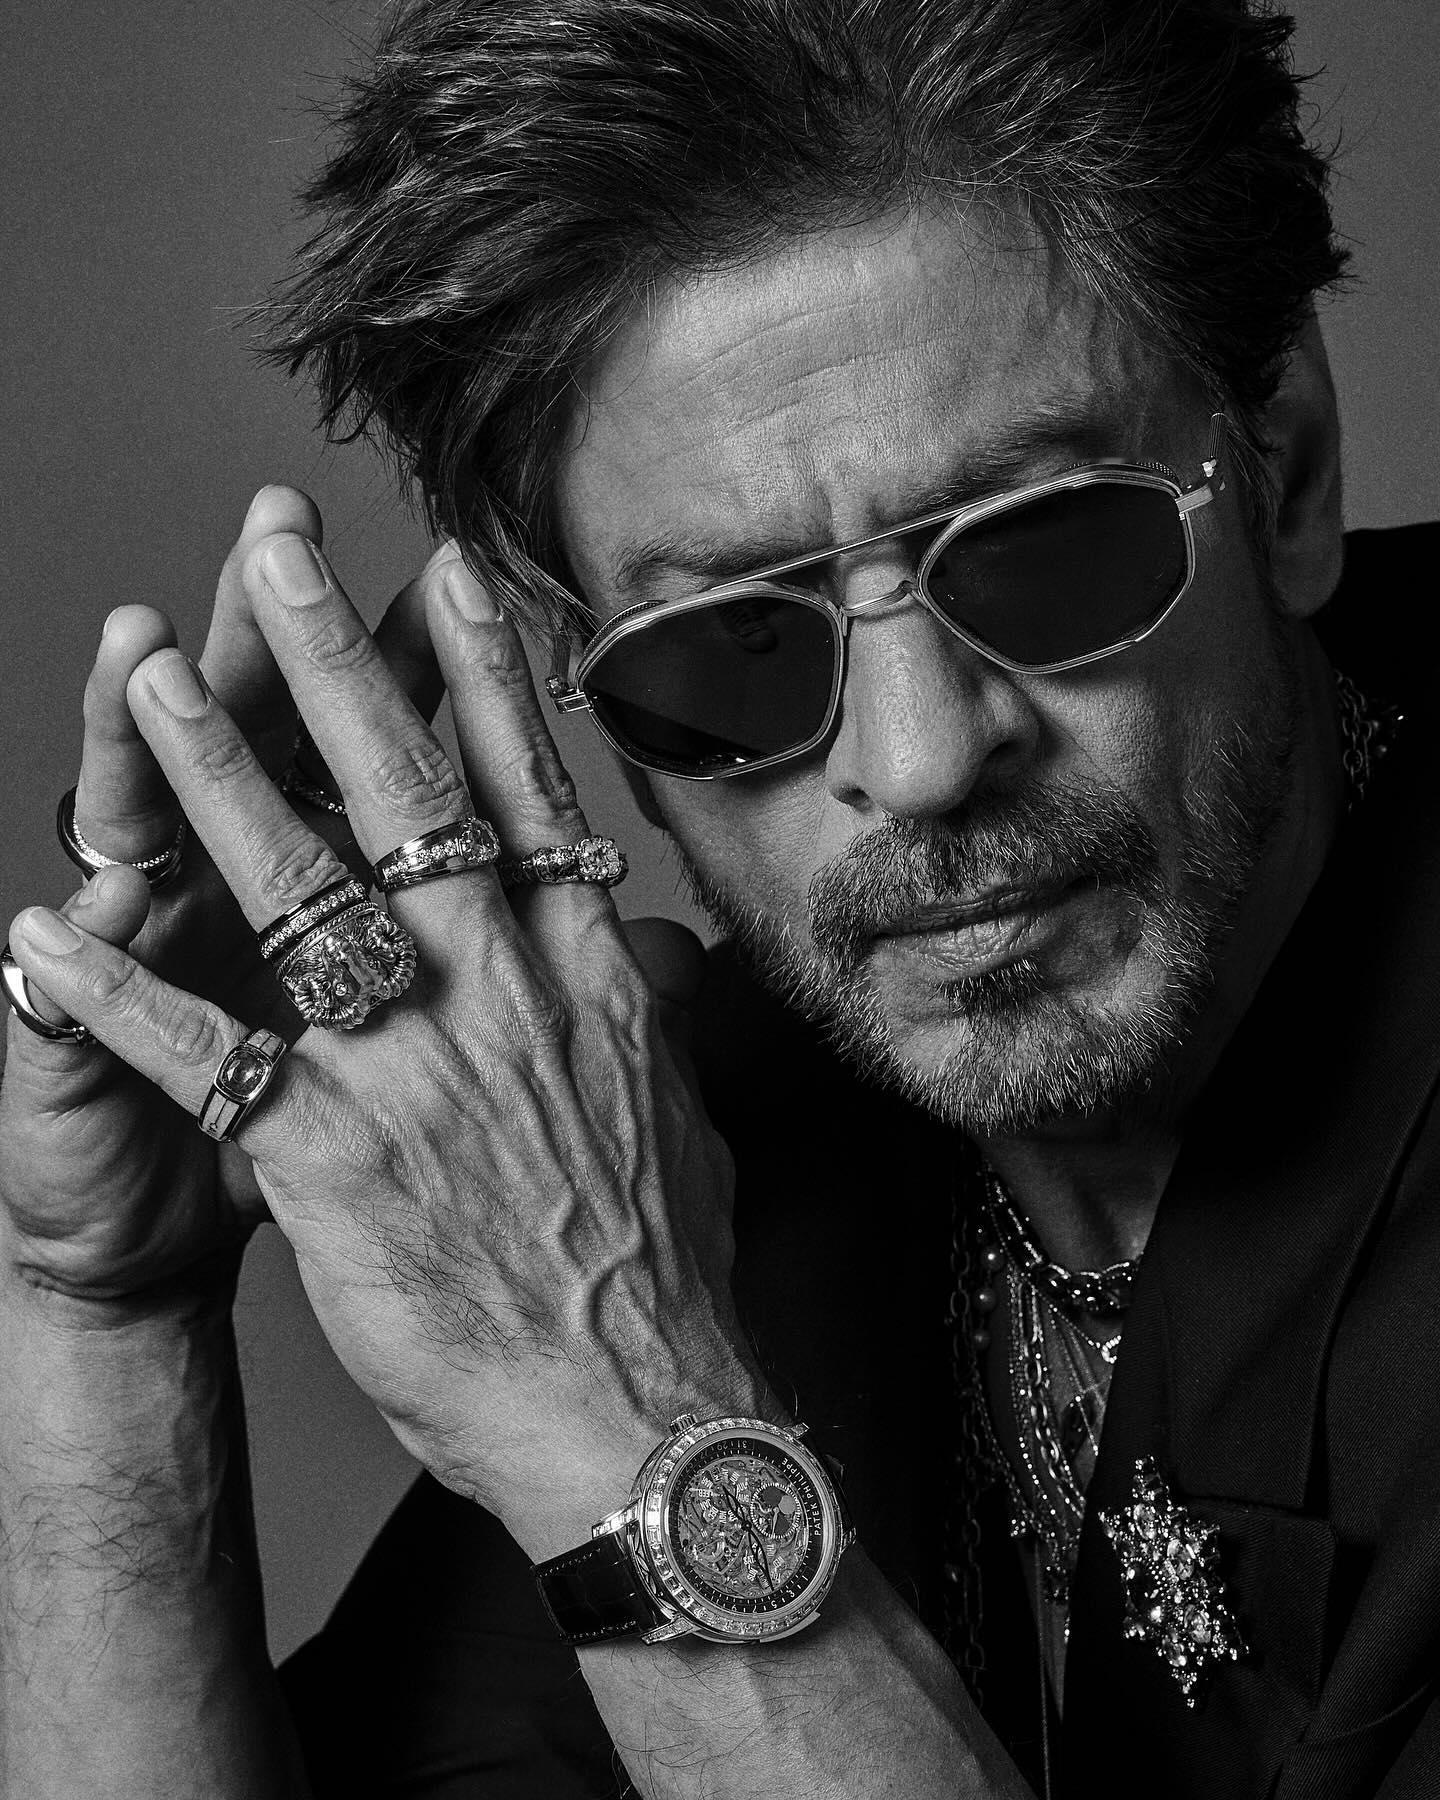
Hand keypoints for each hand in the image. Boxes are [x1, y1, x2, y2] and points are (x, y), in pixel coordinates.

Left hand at [6, 509, 760, 1552]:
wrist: (644, 1412)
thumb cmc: (663, 1275)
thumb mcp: (680, 1113)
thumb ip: (645, 1012)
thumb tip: (643, 952)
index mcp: (586, 972)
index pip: (529, 791)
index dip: (481, 672)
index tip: (440, 577)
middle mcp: (505, 988)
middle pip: (409, 793)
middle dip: (331, 663)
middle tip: (273, 557)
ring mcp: (416, 1064)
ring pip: (303, 887)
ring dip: (212, 776)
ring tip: (142, 682)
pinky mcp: (333, 1156)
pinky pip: (203, 1057)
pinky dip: (115, 992)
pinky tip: (44, 932)